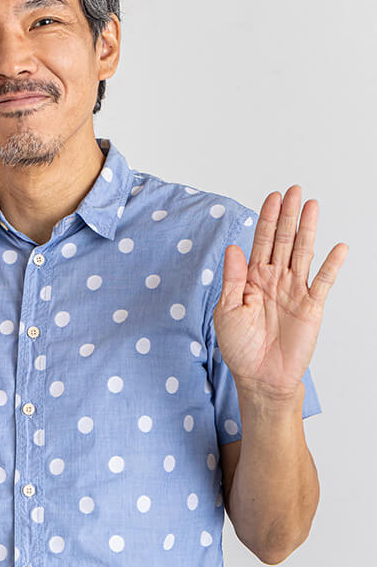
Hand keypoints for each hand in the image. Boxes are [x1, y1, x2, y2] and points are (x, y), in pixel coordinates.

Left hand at [213, 185, 346, 402]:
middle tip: (294, 190)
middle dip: (288, 215)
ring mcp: (294, 290)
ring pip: (303, 253)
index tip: (272, 196)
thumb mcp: (227, 310)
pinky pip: (323, 282)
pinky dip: (332, 265)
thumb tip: (233, 248)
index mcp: (252, 278)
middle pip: (283, 240)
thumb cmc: (239, 345)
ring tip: (312, 206)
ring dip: (308, 229)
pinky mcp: (311, 307)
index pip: (260, 241)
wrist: (260, 376)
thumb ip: (233, 279)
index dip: (266, 219)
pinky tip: (339, 246)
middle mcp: (275, 279)